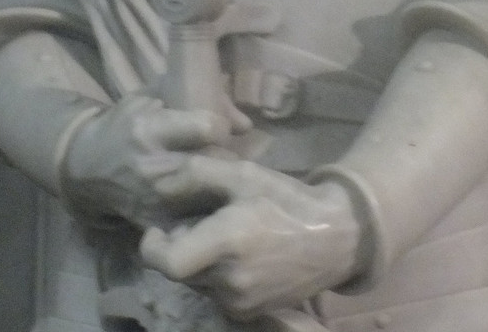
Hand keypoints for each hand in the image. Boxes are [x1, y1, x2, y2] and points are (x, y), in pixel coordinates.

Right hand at [61, 93, 238, 226]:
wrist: (89, 167)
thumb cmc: (127, 126)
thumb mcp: (153, 99)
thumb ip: (198, 102)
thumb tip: (245, 125)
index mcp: (150, 130)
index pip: (207, 128)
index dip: (220, 126)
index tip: (219, 129)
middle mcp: (152, 166)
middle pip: (211, 165)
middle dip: (228, 162)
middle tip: (231, 160)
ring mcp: (153, 199)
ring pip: (207, 197)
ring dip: (223, 190)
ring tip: (229, 184)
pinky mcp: (154, 223)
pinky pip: (193, 224)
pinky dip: (208, 217)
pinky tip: (215, 208)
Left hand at [139, 160, 362, 318]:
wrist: (334, 238)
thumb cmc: (287, 201)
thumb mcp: (244, 174)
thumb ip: (196, 174)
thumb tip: (155, 181)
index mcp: (227, 242)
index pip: (167, 262)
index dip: (153, 247)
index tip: (158, 230)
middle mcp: (229, 279)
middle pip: (180, 270)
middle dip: (182, 247)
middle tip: (205, 224)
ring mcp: (240, 302)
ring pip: (197, 283)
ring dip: (201, 263)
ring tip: (228, 239)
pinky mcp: (249, 314)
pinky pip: (216, 296)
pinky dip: (218, 277)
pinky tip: (242, 258)